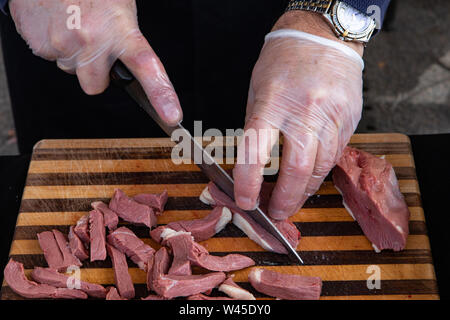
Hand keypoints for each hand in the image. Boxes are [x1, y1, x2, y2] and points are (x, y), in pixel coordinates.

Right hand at [9, 0, 181, 124]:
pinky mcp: (37, 42)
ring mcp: (61, 42)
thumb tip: (126, 64)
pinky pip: (49, 56)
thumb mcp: (119, 8)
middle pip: (94, 85)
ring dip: (74, 54)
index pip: (147, 66)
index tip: (172, 116)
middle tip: (95, 44)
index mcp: (120, 29)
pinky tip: (57, 22)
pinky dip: (54, 43)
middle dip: (96, 73)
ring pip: (70, 69)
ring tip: (73, 24)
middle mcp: (91, 39)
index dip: (161, 94)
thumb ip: (125, 39)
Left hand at [233, 11, 363, 219]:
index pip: (257, 151)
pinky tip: (310, 177)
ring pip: (321, 167)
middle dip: (286, 199)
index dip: (249, 183)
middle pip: (298, 169)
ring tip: (292, 201)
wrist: (323, 36)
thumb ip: (257, 128)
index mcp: (273, 102)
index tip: (245, 201)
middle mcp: (305, 111)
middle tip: (277, 214)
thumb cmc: (282, 61)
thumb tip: (253, 166)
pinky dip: (321, 171)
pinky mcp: (350, 119)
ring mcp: (332, 115)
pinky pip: (336, 154)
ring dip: (305, 191)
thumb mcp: (257, 91)